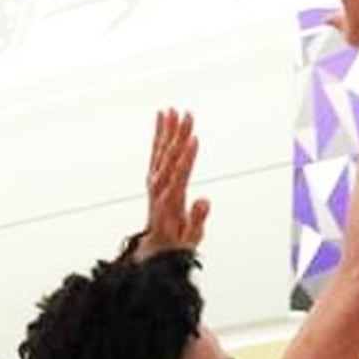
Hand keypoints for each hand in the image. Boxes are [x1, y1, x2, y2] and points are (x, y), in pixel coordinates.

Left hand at [136, 108, 210, 257]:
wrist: (155, 247)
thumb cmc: (176, 244)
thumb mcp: (190, 241)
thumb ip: (197, 221)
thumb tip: (204, 200)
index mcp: (170, 201)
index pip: (180, 174)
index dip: (187, 156)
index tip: (193, 139)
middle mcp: (159, 187)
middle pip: (171, 157)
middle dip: (180, 135)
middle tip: (189, 115)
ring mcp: (155, 181)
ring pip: (162, 150)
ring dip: (169, 129)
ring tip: (175, 110)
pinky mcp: (154, 176)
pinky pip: (157, 150)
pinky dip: (159, 133)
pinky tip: (162, 117)